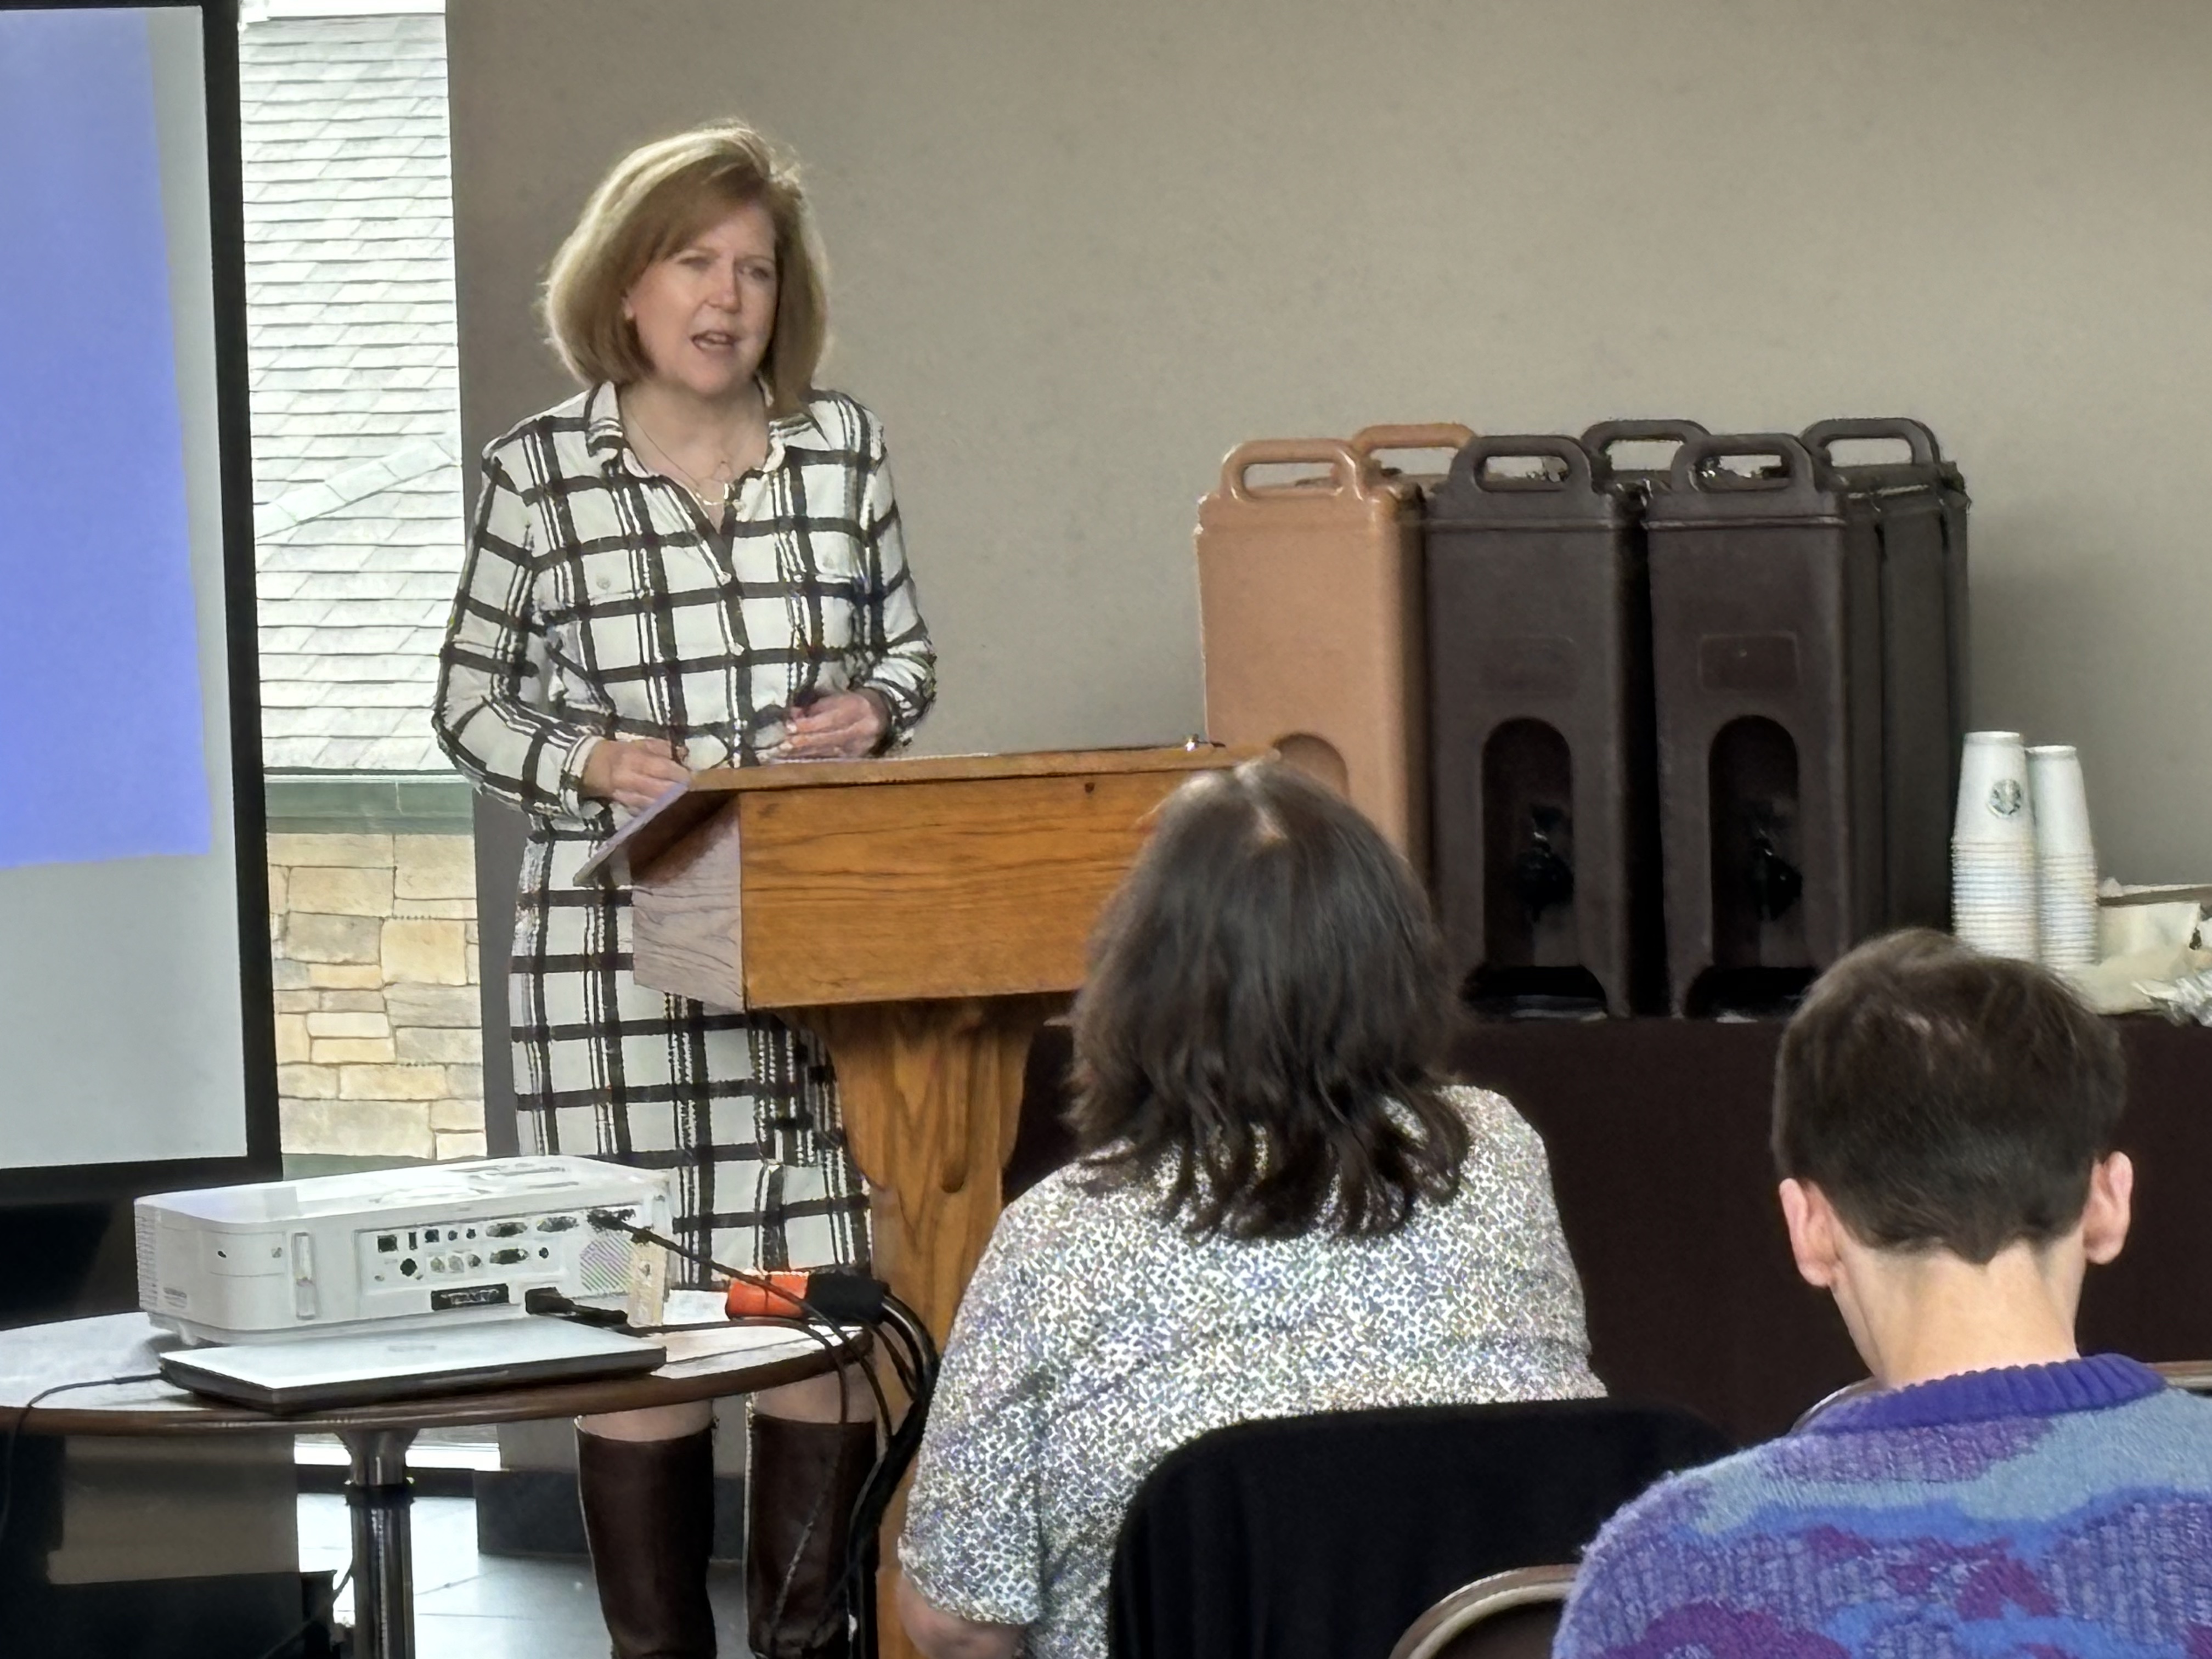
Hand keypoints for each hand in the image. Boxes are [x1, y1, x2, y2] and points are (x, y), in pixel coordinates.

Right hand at [580, 736, 689, 808]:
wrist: (593, 767)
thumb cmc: (623, 753)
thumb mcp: (642, 744)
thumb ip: (665, 748)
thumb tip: (686, 754)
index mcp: (634, 759)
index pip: (661, 768)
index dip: (680, 774)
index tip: (694, 776)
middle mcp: (629, 779)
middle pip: (660, 790)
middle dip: (680, 791)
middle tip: (695, 790)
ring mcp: (627, 796)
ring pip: (654, 804)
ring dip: (672, 803)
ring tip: (687, 800)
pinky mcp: (626, 807)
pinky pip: (646, 812)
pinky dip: (660, 811)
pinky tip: (671, 809)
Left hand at [771, 690, 888, 760]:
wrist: (883, 713)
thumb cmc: (854, 701)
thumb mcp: (837, 697)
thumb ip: (815, 707)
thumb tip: (792, 715)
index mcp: (858, 708)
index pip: (830, 719)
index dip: (808, 725)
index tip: (789, 726)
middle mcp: (862, 729)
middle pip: (828, 738)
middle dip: (803, 741)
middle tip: (782, 744)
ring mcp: (861, 745)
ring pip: (828, 751)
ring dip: (804, 752)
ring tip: (784, 753)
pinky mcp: (857, 757)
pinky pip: (831, 758)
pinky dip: (813, 758)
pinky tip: (797, 759)